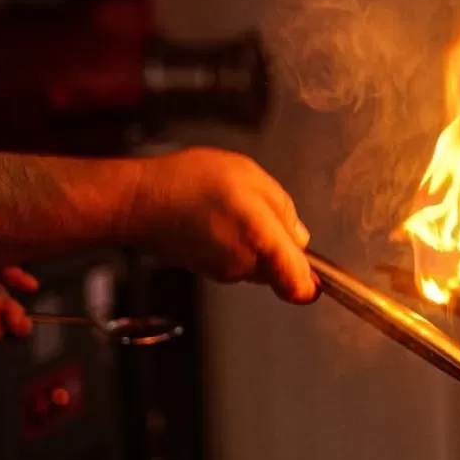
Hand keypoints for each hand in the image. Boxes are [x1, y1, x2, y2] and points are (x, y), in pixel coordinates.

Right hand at [133, 148, 316, 303]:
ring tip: (234, 207)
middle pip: (281, 268)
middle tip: (262, 208)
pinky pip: (238, 259)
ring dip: (257, 240)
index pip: (299, 283)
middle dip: (281, 243)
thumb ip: (283, 207)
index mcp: (262, 241)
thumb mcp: (250, 175)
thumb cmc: (189, 183)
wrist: (140, 202)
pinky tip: (217, 216)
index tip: (319, 277)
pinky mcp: (209, 271)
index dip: (313, 283)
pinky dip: (235, 241)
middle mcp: (245, 265)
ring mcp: (225, 272)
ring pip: (260, 262)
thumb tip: (299, 236)